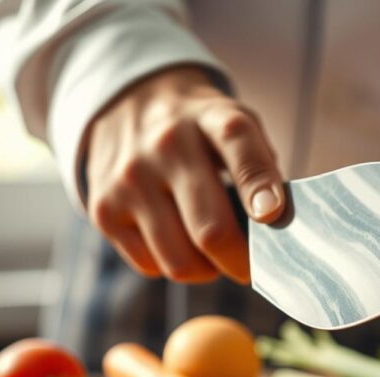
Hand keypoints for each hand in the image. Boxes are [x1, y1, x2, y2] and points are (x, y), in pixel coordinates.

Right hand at [86, 66, 284, 283]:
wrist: (128, 101)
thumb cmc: (201, 129)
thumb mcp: (236, 123)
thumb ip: (261, 168)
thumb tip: (276, 229)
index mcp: (211, 118)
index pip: (238, 145)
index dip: (258, 185)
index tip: (272, 215)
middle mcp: (167, 145)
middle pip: (211, 230)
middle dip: (241, 262)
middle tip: (251, 267)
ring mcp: (129, 178)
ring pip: (181, 262)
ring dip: (207, 270)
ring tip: (214, 255)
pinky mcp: (103, 209)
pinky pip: (151, 266)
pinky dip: (172, 264)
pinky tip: (178, 241)